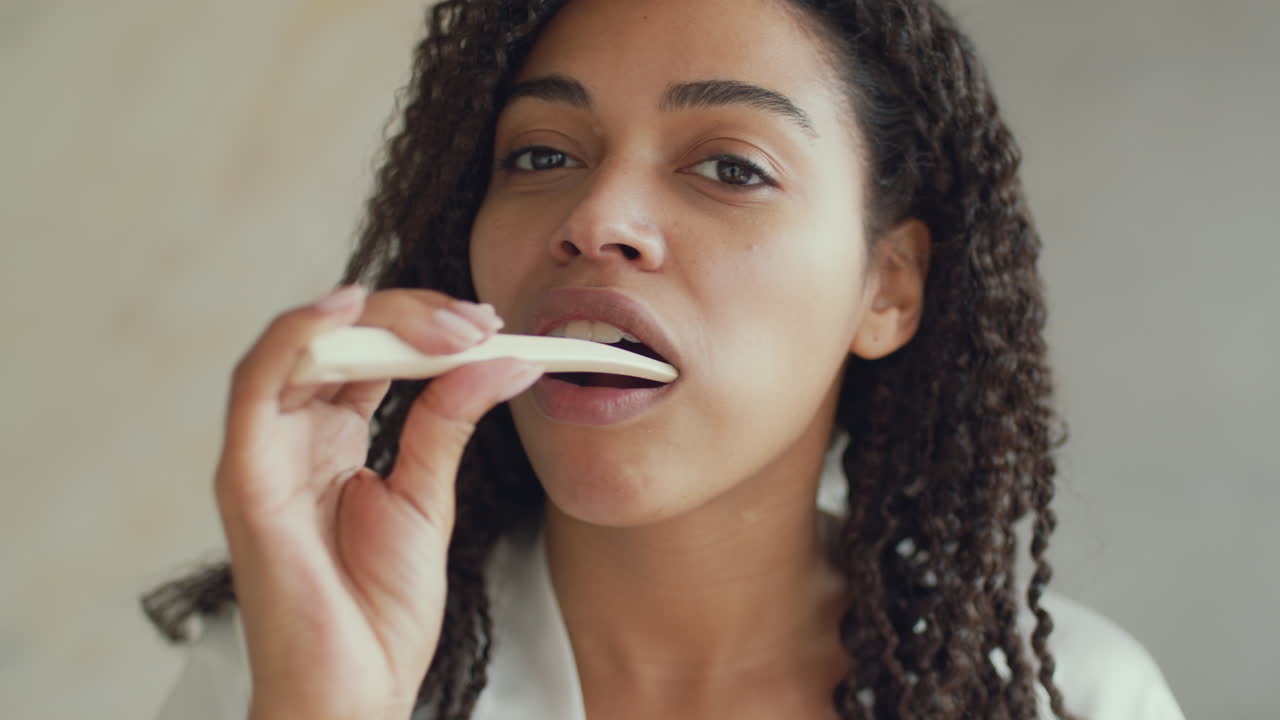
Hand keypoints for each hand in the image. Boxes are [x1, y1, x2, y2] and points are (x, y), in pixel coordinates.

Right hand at [213, 286, 539, 719]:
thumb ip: (449, 422)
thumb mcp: (429, 497)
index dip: (424, 326)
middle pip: (338, 339)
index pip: (369, 352)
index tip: (489, 325)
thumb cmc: (379, 608)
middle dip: (411, 317)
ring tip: (446, 325)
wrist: (358, 689)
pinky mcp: (247, 479)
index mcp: (330, 438)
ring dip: (373, 320)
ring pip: (300, 347)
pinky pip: (257, 388)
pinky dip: (296, 338)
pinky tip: (345, 309)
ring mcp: (264, 454)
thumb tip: (500, 358)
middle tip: (478, 324)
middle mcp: (291, 436)